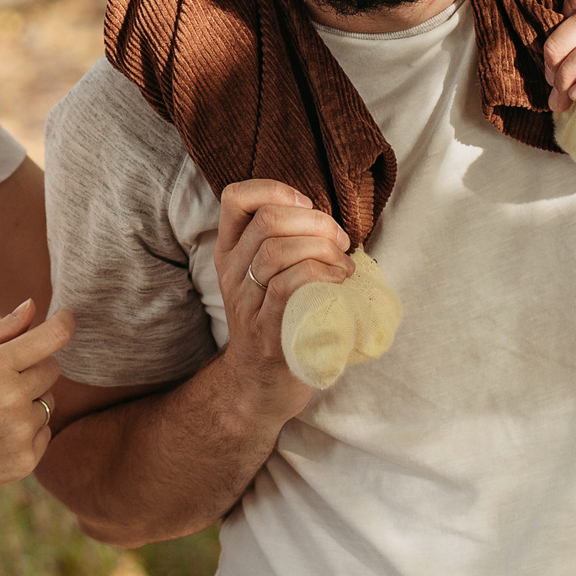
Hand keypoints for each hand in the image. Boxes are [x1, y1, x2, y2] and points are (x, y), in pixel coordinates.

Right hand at [0, 299, 72, 515]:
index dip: (63, 323)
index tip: (66, 318)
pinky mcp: (25, 462)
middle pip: (52, 369)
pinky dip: (27, 431)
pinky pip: (45, 433)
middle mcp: (13, 399)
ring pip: (49, 402)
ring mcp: (21, 433)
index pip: (51, 338)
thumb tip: (33, 306)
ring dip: (29, 403)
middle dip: (32, 368)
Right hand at [212, 179, 351, 422]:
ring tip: (344, 263)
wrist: (259, 385)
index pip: (234, 198)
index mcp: (231, 252)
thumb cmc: (277, 322)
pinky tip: (340, 279)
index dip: (274, 189)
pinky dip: (320, 273)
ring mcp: (246, 302)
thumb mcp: (267, 277)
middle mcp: (231, 272)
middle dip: (314, 221)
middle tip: (339, 239)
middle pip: (266, 220)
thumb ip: (286, 244)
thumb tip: (329, 220)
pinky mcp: (265, 329)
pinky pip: (288, 286)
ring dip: (322, 249)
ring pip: (276, 251)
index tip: (307, 205)